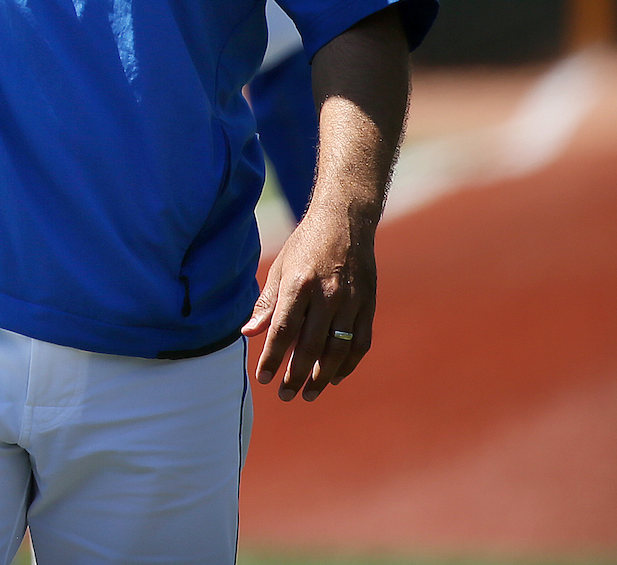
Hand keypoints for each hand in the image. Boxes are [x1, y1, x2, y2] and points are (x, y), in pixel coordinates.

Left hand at [243, 206, 376, 400]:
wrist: (346, 221)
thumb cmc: (305, 245)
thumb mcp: (280, 267)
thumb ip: (266, 302)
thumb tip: (248, 332)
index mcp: (300, 285)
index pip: (283, 331)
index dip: (273, 358)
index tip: (263, 378)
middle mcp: (328, 296)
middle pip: (310, 346)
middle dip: (296, 375)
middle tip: (285, 395)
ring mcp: (352, 302)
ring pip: (338, 350)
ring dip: (322, 376)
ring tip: (308, 394)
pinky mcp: (368, 305)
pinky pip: (360, 343)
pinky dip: (348, 364)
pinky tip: (334, 377)